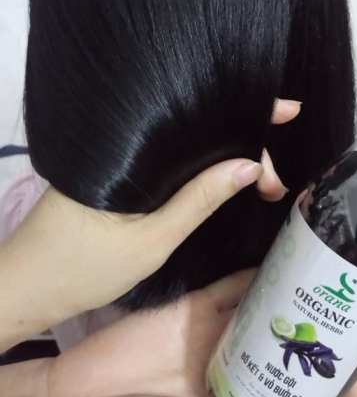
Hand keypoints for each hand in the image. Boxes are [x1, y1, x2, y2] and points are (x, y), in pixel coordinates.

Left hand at [0, 99, 298, 350]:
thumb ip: (200, 199)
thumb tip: (250, 165)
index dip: (249, 112)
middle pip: (201, 129)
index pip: (203, 118)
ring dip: (228, 158)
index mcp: (137, 148)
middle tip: (275, 185)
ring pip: (188, 143)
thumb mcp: (153, 239)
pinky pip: (172, 158)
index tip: (288, 110)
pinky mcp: (122, 171)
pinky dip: (203, 166)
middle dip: (247, 148)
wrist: (28, 286)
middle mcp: (131, 140)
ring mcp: (126, 155)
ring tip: (263, 181)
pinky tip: (226, 175)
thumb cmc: (84, 266)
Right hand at [44, 270, 356, 396]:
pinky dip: (259, 275)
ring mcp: (219, 338)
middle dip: (322, 346)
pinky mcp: (197, 309)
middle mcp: (239, 374)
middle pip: (290, 357)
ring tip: (332, 289)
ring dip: (298, 304)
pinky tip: (286, 260)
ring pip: (269, 316)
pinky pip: (233, 288)